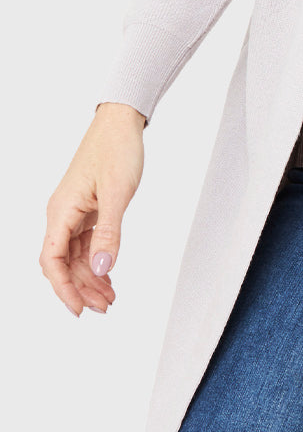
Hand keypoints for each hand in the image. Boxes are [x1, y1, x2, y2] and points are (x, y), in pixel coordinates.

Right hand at [39, 106, 144, 315]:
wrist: (121, 122)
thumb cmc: (116, 150)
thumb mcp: (117, 194)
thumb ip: (108, 233)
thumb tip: (100, 268)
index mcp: (61, 211)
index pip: (52, 261)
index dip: (63, 289)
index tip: (79, 309)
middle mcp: (62, 214)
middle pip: (64, 264)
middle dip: (81, 288)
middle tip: (104, 307)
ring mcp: (74, 212)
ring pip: (75, 256)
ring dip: (90, 277)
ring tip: (110, 296)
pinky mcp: (87, 208)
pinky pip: (86, 243)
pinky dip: (96, 260)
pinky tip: (108, 274)